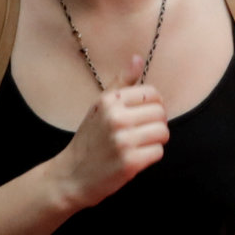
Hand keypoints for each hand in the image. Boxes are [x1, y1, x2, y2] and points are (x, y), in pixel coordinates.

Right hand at [57, 84, 169, 205]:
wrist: (72, 176)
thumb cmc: (90, 139)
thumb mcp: (100, 107)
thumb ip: (121, 83)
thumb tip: (137, 58)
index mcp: (109, 100)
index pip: (153, 94)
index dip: (153, 106)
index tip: (142, 116)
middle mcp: (115, 117)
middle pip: (161, 113)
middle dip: (156, 124)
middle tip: (139, 133)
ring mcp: (123, 140)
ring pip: (163, 132)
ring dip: (155, 141)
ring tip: (137, 145)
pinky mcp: (130, 162)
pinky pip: (158, 152)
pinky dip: (150, 156)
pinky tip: (134, 158)